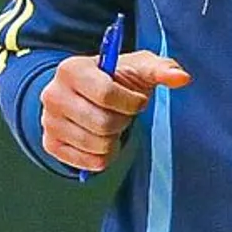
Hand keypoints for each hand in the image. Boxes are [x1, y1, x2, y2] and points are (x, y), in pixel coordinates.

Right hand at [40, 50, 190, 171]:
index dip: (131, 102)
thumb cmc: (117, 78)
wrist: (84, 93)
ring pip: (97, 146)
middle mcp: (53, 94)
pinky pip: (90, 163)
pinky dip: (104, 156)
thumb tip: (183, 78)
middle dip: (123, 121)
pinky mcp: (50, 144)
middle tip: (122, 114)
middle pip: (103, 124)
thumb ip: (162, 69)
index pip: (106, 95)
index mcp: (72, 69)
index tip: (136, 100)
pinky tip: (102, 138)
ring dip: (115, 139)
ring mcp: (48, 121)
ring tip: (112, 124)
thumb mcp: (138, 67)